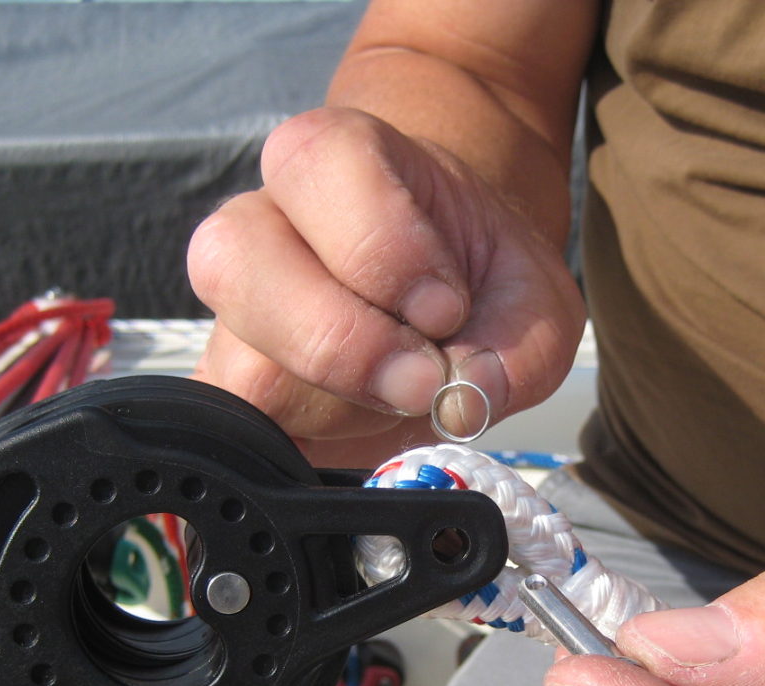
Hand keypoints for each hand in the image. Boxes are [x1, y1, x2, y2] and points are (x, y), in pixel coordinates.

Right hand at [187, 107, 584, 466]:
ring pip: (230, 360)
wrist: (450, 301)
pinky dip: (297, 446)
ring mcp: (235, 312)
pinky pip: (230, 425)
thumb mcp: (534, 304)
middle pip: (236, 259)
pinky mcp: (229, 385)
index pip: (318, 167)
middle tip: (422, 377)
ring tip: (394, 399)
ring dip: (324, 402)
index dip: (385, 247)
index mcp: (334, 159)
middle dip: (341, 338)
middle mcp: (261, 222)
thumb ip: (518, 350)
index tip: (446, 307)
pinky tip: (357, 431)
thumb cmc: (479, 280)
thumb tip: (462, 403)